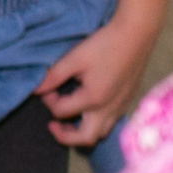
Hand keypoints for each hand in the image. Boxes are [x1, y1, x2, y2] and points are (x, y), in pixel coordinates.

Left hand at [36, 16, 155, 149]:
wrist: (136, 33)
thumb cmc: (104, 44)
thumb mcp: (74, 58)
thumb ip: (53, 76)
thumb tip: (35, 90)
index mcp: (93, 100)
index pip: (60, 112)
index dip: (48, 100)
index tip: (47, 87)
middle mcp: (109, 109)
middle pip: (84, 139)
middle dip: (65, 136)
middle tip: (53, 125)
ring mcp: (121, 107)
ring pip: (100, 133)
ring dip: (82, 131)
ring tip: (70, 120)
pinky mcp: (128, 101)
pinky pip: (111, 122)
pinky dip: (96, 121)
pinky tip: (89, 107)